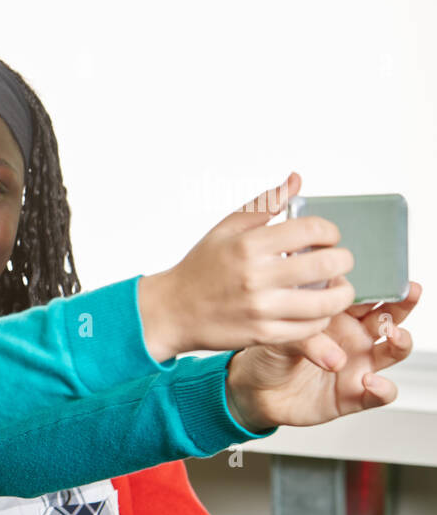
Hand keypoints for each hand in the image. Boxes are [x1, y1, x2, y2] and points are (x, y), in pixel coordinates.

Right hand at [138, 172, 356, 361]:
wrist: (171, 310)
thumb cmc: (199, 269)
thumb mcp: (226, 229)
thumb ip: (264, 204)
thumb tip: (295, 180)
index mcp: (248, 245)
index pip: (311, 230)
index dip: (329, 231)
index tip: (327, 237)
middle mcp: (256, 276)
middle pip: (327, 264)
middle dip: (343, 260)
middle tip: (338, 261)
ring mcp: (261, 308)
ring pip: (326, 302)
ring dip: (341, 292)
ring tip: (336, 287)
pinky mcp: (263, 334)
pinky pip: (310, 328)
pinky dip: (321, 317)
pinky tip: (315, 309)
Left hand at [224, 281, 420, 430]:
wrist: (255, 391)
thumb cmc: (268, 355)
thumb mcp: (281, 335)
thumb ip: (304, 329)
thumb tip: (328, 331)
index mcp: (338, 316)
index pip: (367, 295)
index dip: (378, 285)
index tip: (382, 274)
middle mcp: (355, 338)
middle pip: (390, 317)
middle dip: (403, 303)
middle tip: (408, 292)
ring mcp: (359, 365)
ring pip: (395, 350)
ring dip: (400, 340)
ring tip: (392, 334)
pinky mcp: (355, 394)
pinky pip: (381, 393)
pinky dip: (383, 388)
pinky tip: (371, 382)